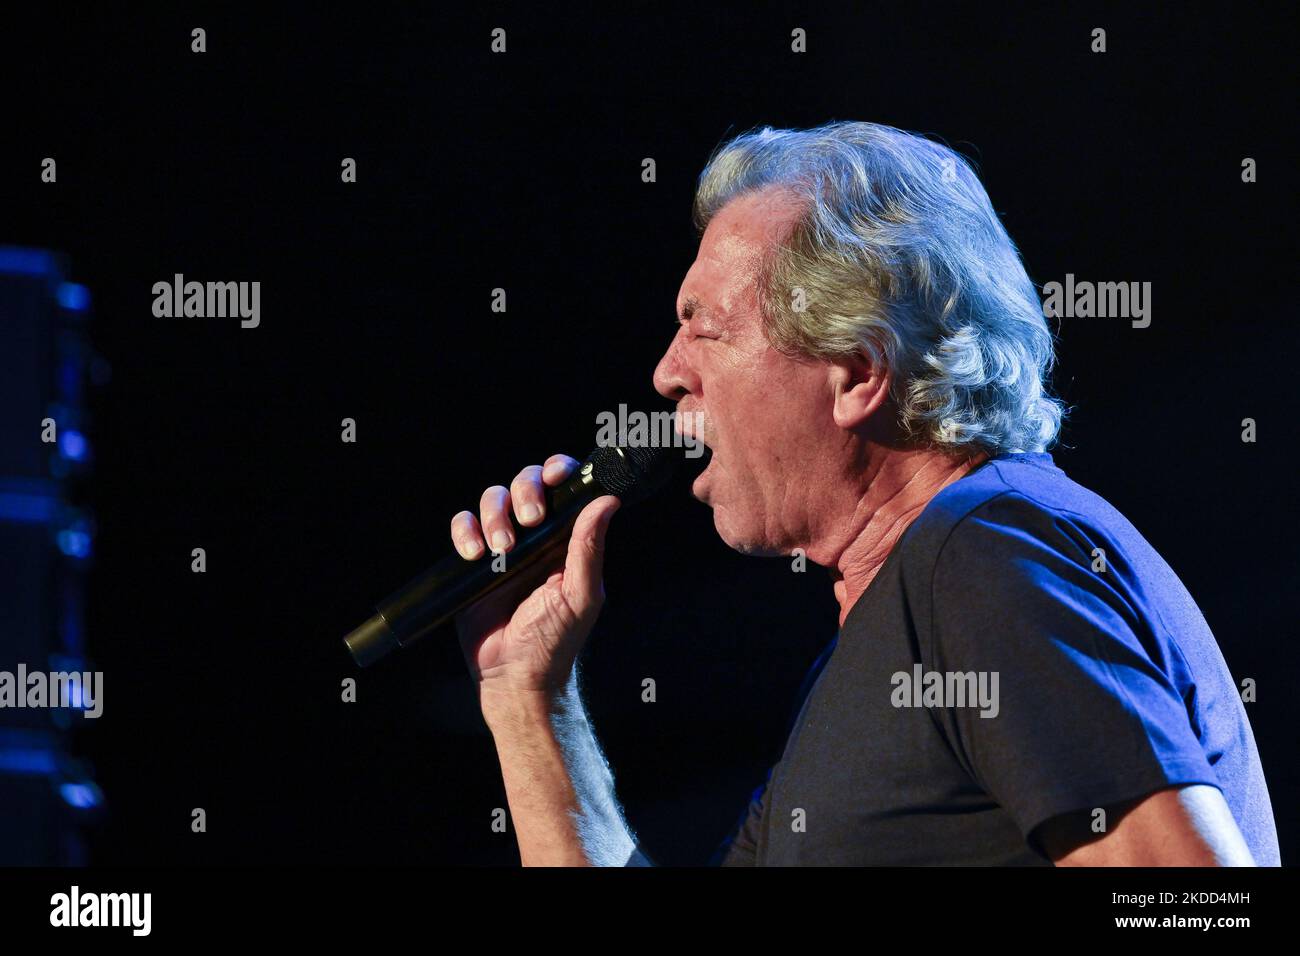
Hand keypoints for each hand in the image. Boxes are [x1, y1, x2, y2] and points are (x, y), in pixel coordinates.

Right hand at [450, 453, 620, 711]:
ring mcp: (501, 547)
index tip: (554, 475)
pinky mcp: (471, 563)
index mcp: (565, 539)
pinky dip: (464, 531)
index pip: (561, 488)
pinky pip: (462, 527)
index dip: (557, 471)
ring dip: (494, 514)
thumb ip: (589, 547)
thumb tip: (608, 500)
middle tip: (529, 519)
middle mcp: (534, 537)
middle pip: (524, 482)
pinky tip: (475, 554)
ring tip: (500, 549)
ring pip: (492, 499)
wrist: (515, 677)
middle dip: (524, 490)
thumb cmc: (555, 640)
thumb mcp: (580, 593)